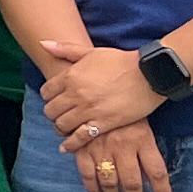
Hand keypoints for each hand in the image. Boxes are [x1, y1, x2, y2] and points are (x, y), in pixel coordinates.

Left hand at [36, 36, 160, 143]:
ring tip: (66, 128)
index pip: (45, 92)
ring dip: (61, 127)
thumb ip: (65, 49)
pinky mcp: (103, 123)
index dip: (49, 97)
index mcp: (70, 76)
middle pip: (50, 111)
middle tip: (60, 115)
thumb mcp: (91, 52)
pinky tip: (67, 147)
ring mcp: (89, 110)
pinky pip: (79, 137)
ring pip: (61, 125)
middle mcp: (76, 94)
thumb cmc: (120, 61)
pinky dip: (71, 144)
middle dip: (53, 113)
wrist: (149, 74)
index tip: (55, 99)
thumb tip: (43, 43)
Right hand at [63, 108, 171, 191]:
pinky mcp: (83, 146)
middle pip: (132, 182)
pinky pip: (86, 173)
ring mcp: (101, 147)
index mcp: (142, 139)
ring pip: (109, 181)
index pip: (157, 173)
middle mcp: (123, 146)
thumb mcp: (141, 120)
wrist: (94, 84)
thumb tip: (150, 174)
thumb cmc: (124, 103)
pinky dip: (91, 186)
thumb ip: (146, 146)